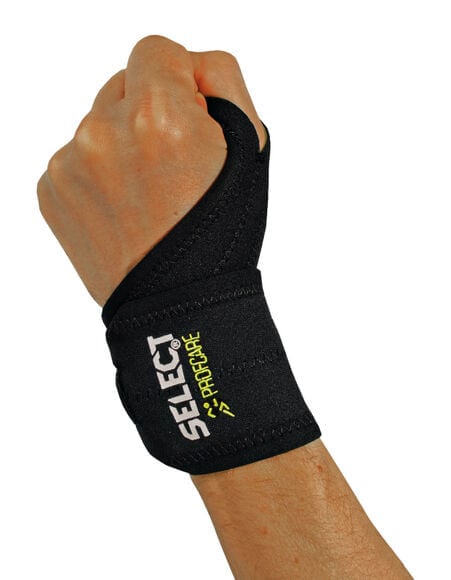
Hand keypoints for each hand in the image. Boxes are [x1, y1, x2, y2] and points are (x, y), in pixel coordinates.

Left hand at [37, 35, 265, 304]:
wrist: (176, 303)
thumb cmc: (218, 236)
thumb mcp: (250, 150)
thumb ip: (223, 80)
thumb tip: (190, 68)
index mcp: (157, 116)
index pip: (156, 51)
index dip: (180, 82)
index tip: (189, 119)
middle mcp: (103, 133)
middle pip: (122, 86)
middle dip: (149, 114)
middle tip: (173, 168)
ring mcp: (70, 164)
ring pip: (98, 123)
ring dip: (123, 145)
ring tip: (148, 196)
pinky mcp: (51, 190)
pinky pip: (77, 158)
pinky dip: (99, 175)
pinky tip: (123, 210)